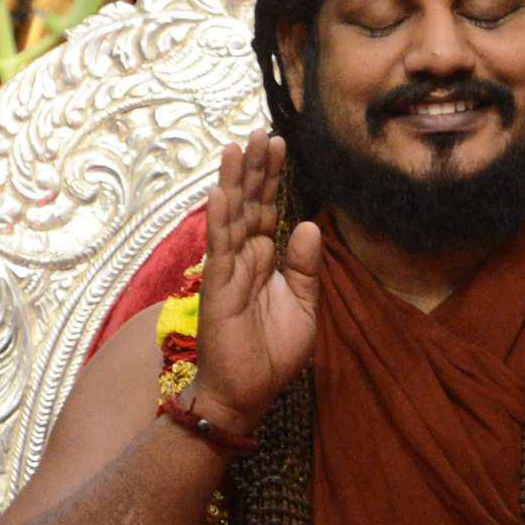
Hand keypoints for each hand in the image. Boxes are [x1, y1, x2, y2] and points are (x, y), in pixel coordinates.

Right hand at [193, 136, 321, 429]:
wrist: (248, 392)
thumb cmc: (272, 353)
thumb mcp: (302, 305)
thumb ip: (305, 266)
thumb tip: (306, 224)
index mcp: (264, 260)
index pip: (267, 209)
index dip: (272, 178)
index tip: (278, 144)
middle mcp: (243, 257)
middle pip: (248, 203)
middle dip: (254, 168)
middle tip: (261, 131)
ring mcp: (227, 270)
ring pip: (230, 217)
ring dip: (233, 183)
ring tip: (236, 148)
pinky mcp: (217, 287)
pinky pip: (219, 248)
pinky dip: (220, 220)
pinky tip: (222, 193)